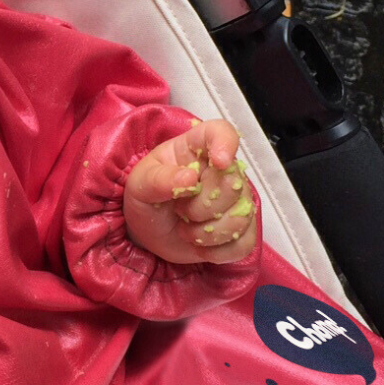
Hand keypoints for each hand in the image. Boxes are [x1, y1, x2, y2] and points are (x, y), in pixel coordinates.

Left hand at [122, 119, 256, 264]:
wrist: (147, 232)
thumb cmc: (146, 199)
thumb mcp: (140, 185)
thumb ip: (159, 179)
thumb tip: (188, 178)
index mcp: (196, 149)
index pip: (222, 132)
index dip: (226, 144)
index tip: (219, 162)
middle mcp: (222, 171)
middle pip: (233, 184)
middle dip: (201, 207)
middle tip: (179, 210)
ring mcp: (235, 201)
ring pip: (240, 217)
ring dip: (207, 233)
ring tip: (185, 230)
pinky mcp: (240, 230)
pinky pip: (243, 243)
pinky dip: (218, 252)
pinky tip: (200, 246)